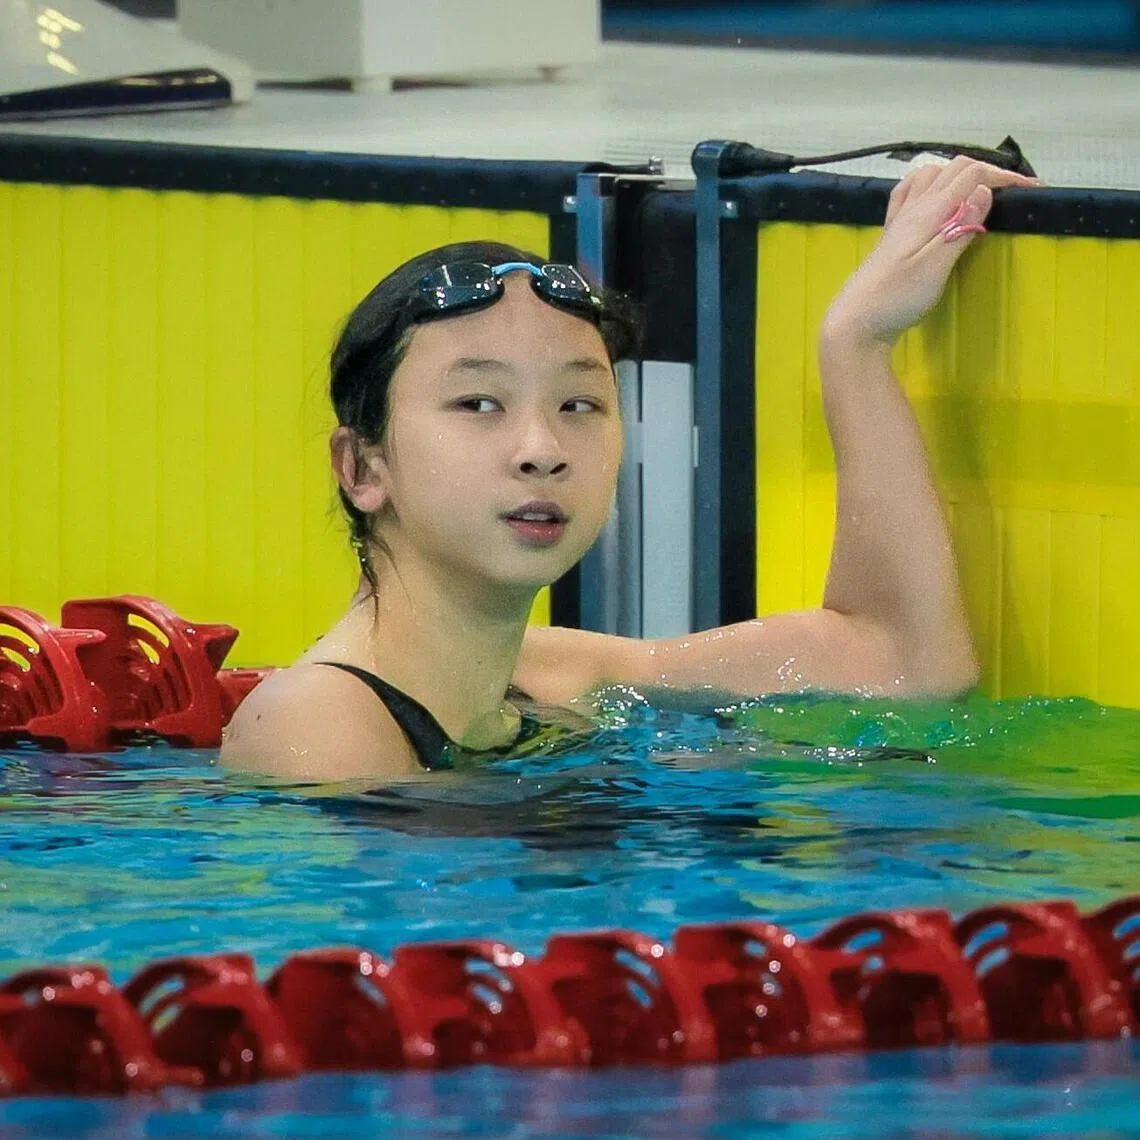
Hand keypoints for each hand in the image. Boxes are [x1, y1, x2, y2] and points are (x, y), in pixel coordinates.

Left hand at [823, 157, 1038, 348]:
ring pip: (930, 175)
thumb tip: (985, 189)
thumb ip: (959, 228)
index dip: (1005, 176)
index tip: (1033, 190)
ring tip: (980, 190)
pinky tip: (931, 196)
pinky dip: (928, 184)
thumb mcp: (935, 265)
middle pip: (954, 169)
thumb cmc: (897, 298)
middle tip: (1014, 192)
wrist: (856, 322)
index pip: (971, 174)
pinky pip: (908, 193)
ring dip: (959, 173)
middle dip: (988, 172)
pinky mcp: (890, 236)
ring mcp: (898, 220)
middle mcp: (912, 208)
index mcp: (927, 212)